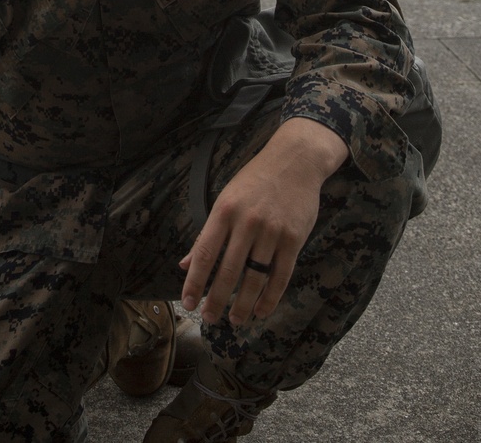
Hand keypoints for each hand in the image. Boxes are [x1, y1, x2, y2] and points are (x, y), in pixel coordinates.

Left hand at [179, 118, 347, 326]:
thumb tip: (185, 264)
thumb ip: (207, 234)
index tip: (187, 303)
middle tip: (209, 319)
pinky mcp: (294, 239)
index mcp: (224, 210)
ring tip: (234, 320)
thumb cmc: (255, 180)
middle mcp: (246, 222)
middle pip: (228, 271)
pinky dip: (270, 298)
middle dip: (216, 299)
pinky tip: (260, 311)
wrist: (295, 160)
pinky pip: (280, 276)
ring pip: (254, 278)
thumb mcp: (226, 199)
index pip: (204, 253)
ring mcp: (271, 231)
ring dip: (243, 304)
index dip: (194, 282)